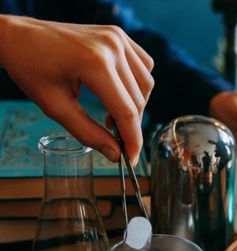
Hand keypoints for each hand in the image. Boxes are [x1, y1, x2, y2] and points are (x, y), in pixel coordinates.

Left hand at [0, 15, 153, 163]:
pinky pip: (143, 66)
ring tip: (112, 116)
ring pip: (146, 84)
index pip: (126, 110)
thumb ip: (88, 133)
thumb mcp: (55, 107)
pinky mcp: (119, 35)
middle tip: (118, 141)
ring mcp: (118, 38)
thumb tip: (115, 154)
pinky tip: (120, 93)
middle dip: (132, 125)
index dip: (132, 139)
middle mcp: (112, 47)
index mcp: (94, 63)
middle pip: (138, 99)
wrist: (19, 37)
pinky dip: (137, 84)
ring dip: (136, 105)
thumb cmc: (31, 69)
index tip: (132, 158)